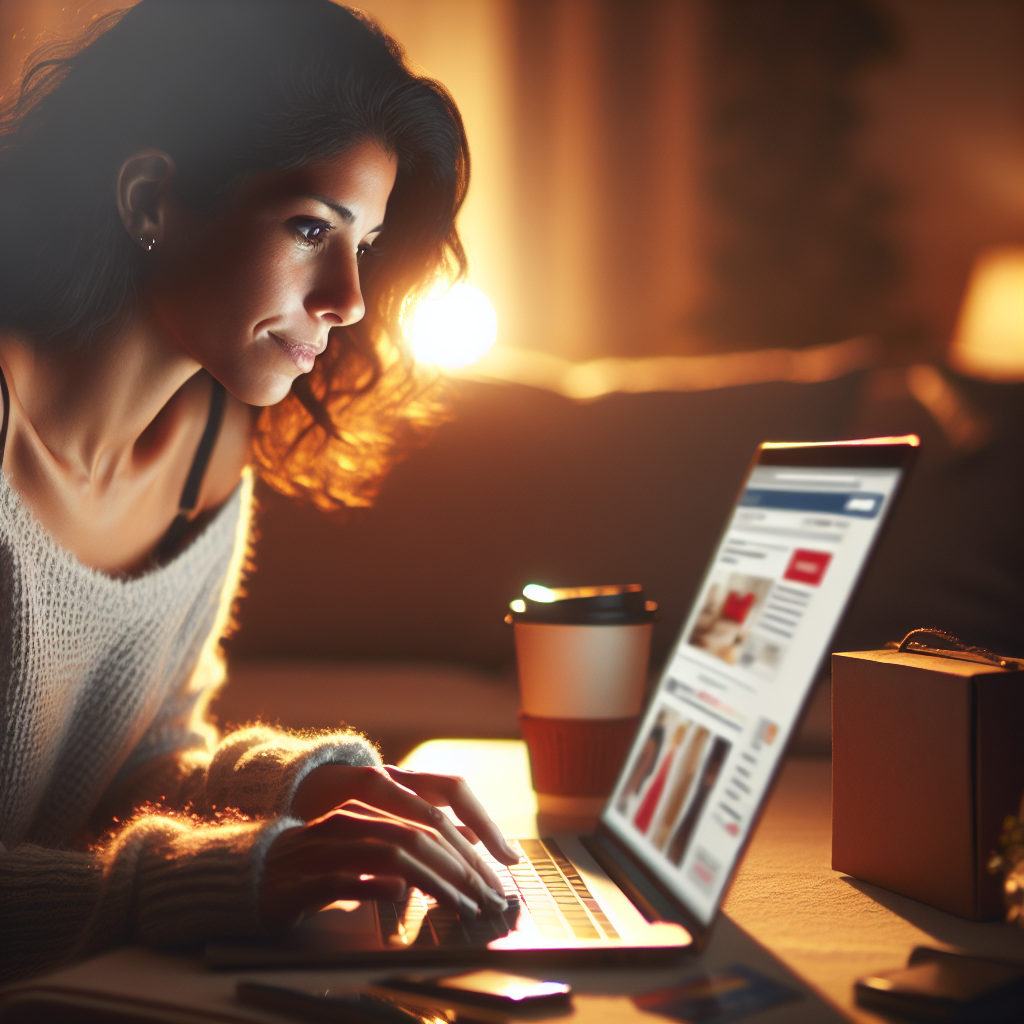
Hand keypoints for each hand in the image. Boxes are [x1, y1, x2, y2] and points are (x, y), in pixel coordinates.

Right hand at [291, 764, 519, 892]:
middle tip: (489, 895)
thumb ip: (422, 824)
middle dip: (464, 864)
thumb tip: (475, 837)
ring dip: (434, 880)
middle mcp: (363, 801)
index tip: (508, 860)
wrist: (254, 858)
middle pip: (426, 826)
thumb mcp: (379, 825)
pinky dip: (373, 884)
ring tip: (460, 904)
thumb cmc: (327, 841)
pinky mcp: (303, 872)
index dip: (483, 824)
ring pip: (392, 848)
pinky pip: (343, 876)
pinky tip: (398, 894)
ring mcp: (331, 834)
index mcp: (387, 786)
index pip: (448, 794)